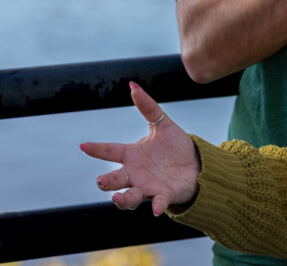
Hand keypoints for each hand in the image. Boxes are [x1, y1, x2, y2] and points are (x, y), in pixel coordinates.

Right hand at [80, 82, 200, 215]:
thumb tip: (133, 84)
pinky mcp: (164, 196)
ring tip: (118, 198)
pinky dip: (156, 206)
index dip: (97, 148)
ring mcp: (148, 187)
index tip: (84, 145)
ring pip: (130, 196)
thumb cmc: (174, 146)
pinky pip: (157, 202)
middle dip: (107, 181)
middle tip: (101, 181)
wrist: (196, 164)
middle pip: (116, 179)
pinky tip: (155, 209)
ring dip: (123, 199)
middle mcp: (135, 174)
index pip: (110, 151)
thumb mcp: (163, 124)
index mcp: (132, 155)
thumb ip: (148, 107)